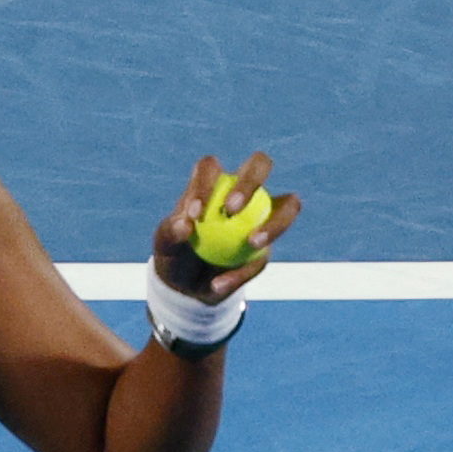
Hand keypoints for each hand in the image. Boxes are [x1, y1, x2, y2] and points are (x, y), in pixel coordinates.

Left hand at [152, 150, 301, 300]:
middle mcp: (242, 190)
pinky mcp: (268, 247)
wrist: (187, 287)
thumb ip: (170, 232)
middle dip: (250, 181)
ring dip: (275, 223)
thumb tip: (185, 225)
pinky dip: (243, 272)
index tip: (195, 214)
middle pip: (259, 165)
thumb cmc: (174, 254)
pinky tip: (219, 284)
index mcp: (211, 182)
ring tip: (252, 243)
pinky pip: (265, 256)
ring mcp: (263, 216)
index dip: (205, 183)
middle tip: (232, 210)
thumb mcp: (163, 244)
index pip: (210, 167)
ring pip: (289, 205)